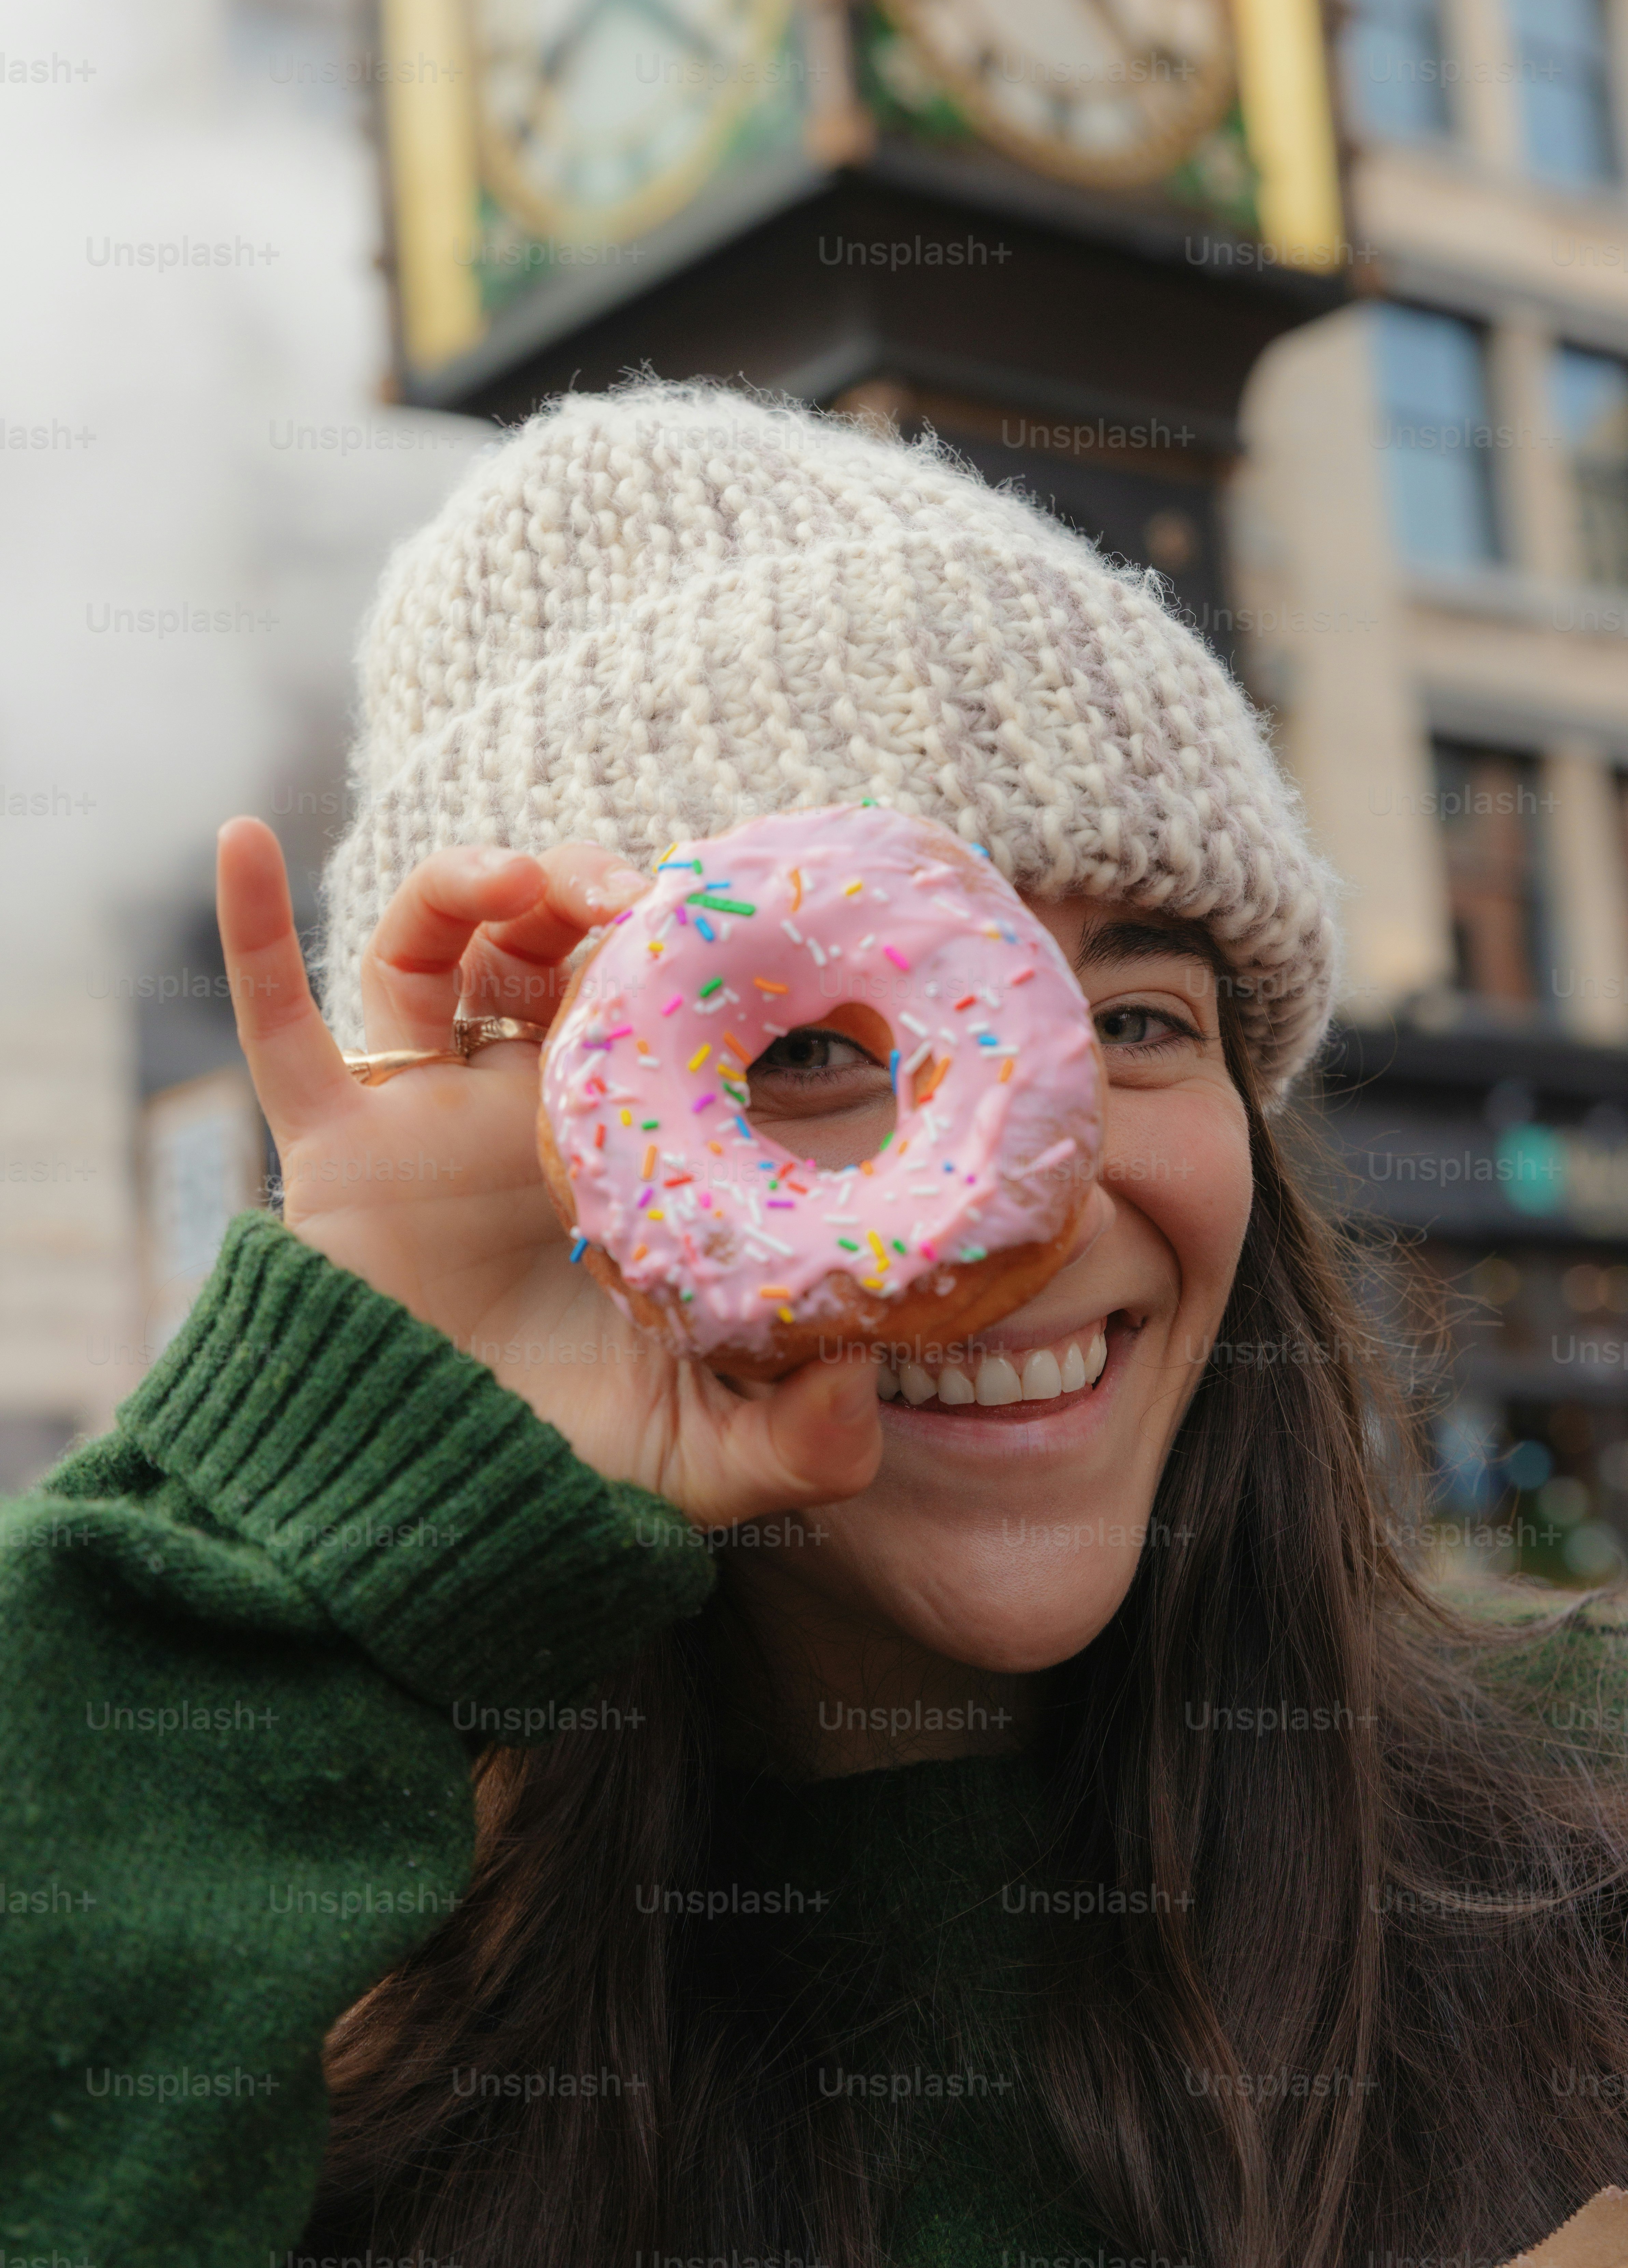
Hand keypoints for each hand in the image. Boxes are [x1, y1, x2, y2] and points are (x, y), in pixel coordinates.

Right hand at [215, 819, 882, 1527]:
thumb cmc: (570, 1466)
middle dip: (584, 886)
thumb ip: (805, 1439)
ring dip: (470, 883)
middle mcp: (525, 1105)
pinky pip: (280, 1020)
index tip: (727, 911)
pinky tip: (245, 841)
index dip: (680, 943)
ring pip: (433, 949)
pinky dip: (256, 932)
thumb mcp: (709, 1454)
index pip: (653, 1000)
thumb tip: (867, 1386)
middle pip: (548, 944)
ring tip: (515, 881)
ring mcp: (425, 1115)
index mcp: (618, 1141)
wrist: (427, 1508)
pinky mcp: (335, 1146)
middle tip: (628, 894)